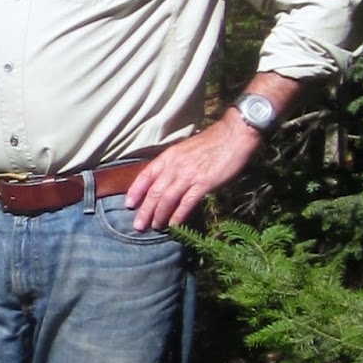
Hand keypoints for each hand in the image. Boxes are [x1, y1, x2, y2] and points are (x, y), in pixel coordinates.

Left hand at [124, 113, 261, 230]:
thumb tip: (167, 179)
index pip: (146, 175)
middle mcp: (175, 166)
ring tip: (154, 227)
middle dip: (144, 210)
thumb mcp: (185, 149)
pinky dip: (178, 215)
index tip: (128, 204)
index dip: (136, 191)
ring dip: (159, 215)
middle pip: (154, 191)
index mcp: (169, 156)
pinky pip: (186, 202)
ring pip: (167, 199)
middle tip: (138, 225)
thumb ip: (175, 163)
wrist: (233, 135)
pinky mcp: (203, 183)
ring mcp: (188, 175)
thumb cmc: (212, 142)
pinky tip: (174, 224)